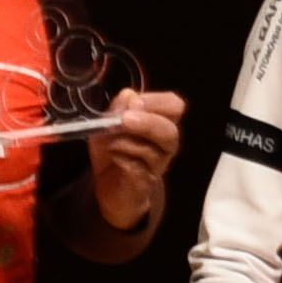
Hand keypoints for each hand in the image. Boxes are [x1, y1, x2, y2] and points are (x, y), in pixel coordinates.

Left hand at [78, 86, 186, 234]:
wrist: (110, 187)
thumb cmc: (113, 151)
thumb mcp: (107, 124)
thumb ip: (117, 109)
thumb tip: (129, 95)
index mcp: (159, 122)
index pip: (174, 106)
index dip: (157, 101)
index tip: (135, 102)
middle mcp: (164, 145)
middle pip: (170, 132)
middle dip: (147, 123)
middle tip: (125, 120)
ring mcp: (156, 167)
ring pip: (153, 152)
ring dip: (127, 142)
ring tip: (111, 142)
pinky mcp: (143, 185)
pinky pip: (139, 170)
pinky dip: (122, 160)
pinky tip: (113, 156)